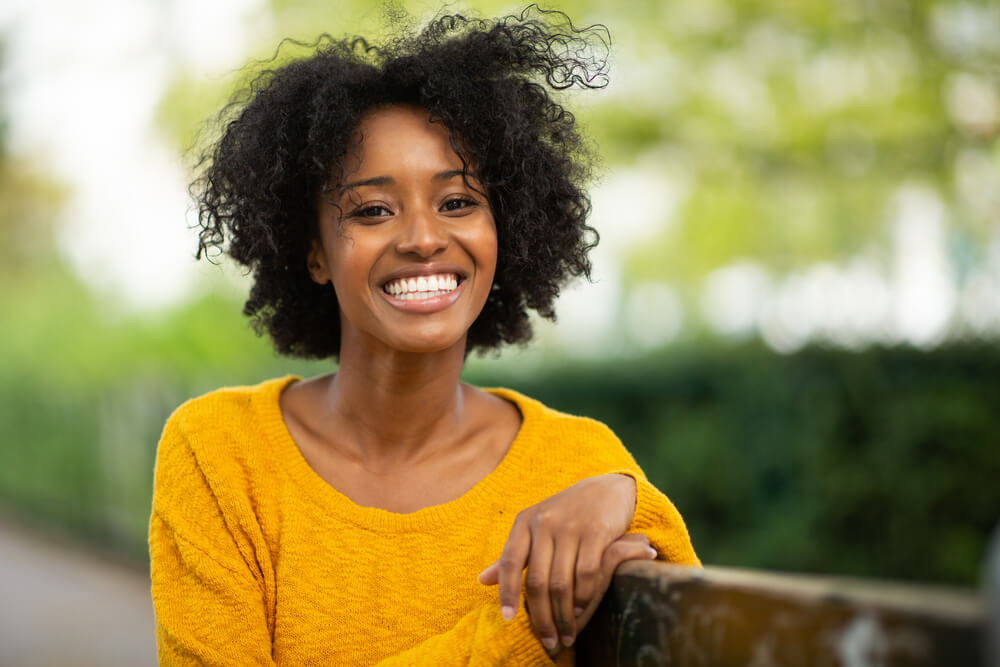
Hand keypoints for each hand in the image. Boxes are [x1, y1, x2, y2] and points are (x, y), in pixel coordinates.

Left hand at [477, 474, 641, 652]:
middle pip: (537, 580)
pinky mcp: (597, 531)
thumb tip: (482, 581)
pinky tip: (582, 610)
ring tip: (566, 632)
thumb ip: (513, 555)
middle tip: (548, 640)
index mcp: (525, 521)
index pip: (509, 561)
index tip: (507, 619)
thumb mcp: (536, 528)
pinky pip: (587, 573)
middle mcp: (545, 522)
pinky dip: (584, 597)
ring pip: (562, 582)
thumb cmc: (566, 514)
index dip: (506, 592)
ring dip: (563, 614)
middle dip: (541, 616)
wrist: (606, 489)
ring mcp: (571, 526)